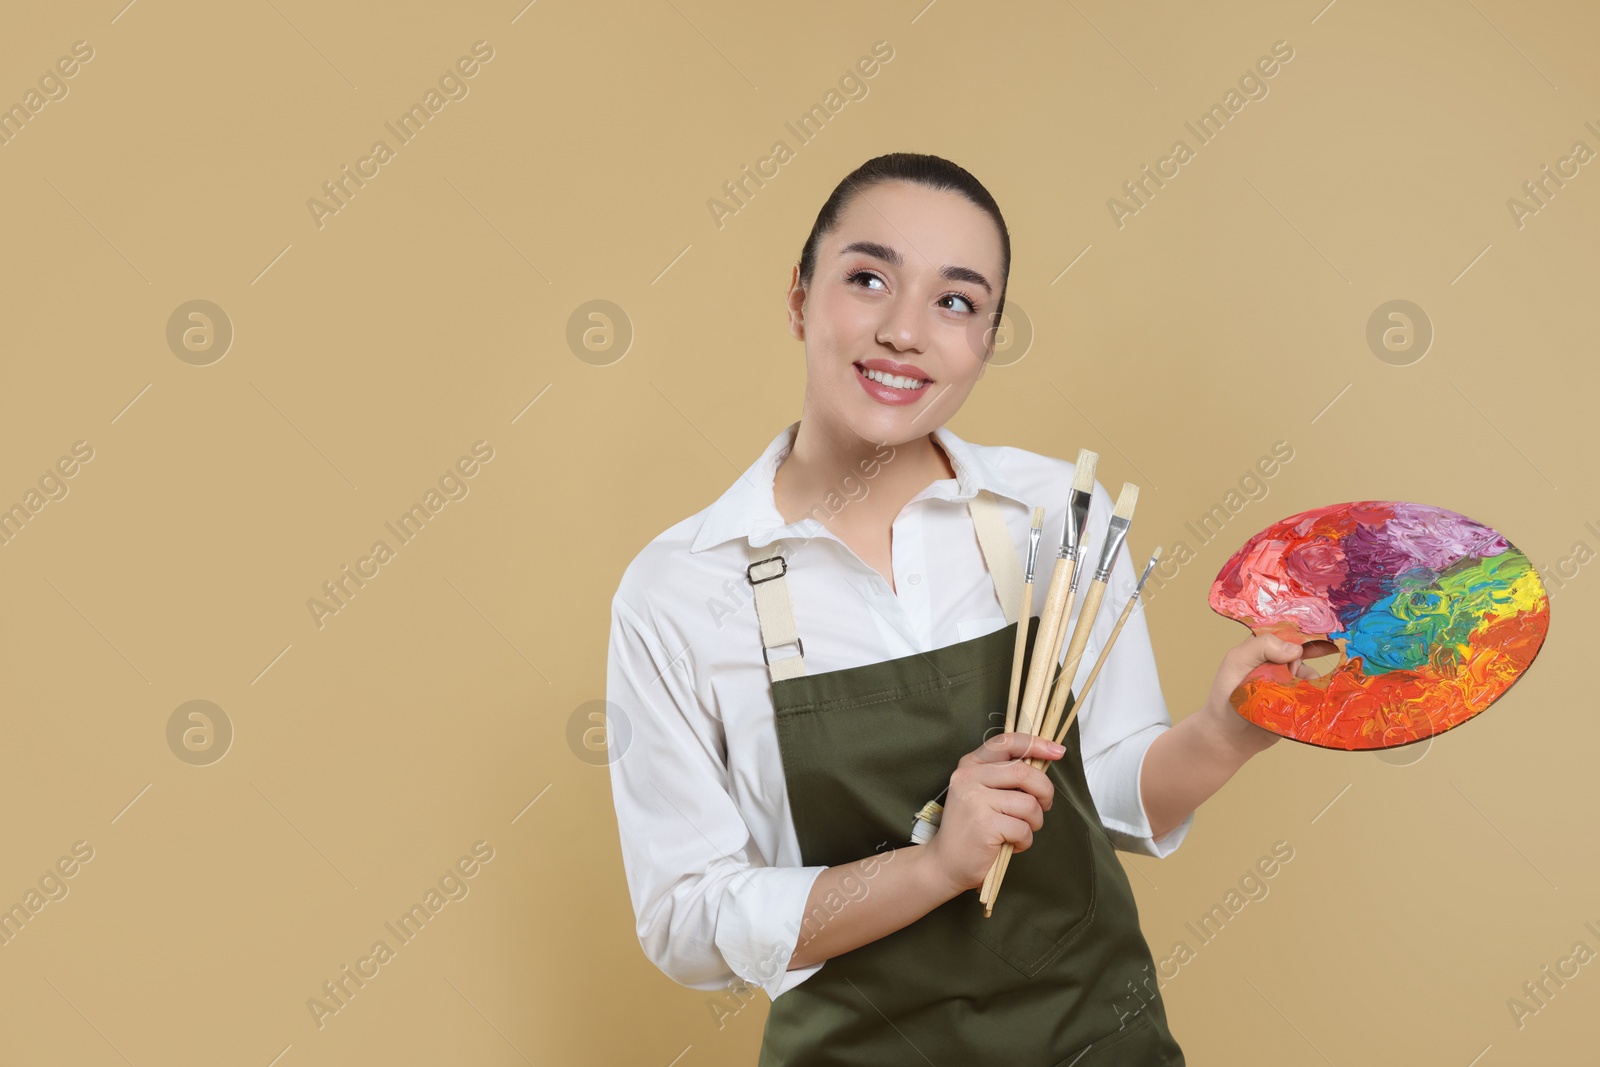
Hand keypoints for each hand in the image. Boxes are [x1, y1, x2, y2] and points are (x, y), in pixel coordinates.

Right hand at [922, 731, 1063, 895]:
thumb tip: (1042, 764)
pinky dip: (1025, 841)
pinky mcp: (984, 825)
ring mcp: (975, 800)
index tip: (1057, 752)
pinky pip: (1024, 829)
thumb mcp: (981, 792)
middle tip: (1044, 806)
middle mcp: (969, 777)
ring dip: (1035, 822)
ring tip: (1021, 831)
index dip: (1036, 744)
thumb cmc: (971, 828)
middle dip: (1044, 792)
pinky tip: (1012, 844)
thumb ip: (1004, 776)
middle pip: (1024, 772)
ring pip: (1029, 804)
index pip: (1006, 742)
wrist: (945, 863)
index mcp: (970, 765)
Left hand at [1199, 633, 1336, 756]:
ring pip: (1311, 674)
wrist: (1230, 736)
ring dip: (1310, 679)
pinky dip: (1316, 695)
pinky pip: (1314, 694)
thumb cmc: (1226, 696)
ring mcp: (1289, 682)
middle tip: (1308, 662)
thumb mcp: (1237, 662)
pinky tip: (1310, 699)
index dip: (1300, 632)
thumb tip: (1296, 649)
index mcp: (1262, 647)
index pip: (1285, 631)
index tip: (1314, 635)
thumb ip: (1261, 648)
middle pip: (1303, 651)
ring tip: (1299, 688)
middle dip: (1310, 655)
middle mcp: (1277, 662)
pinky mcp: (1297, 701)